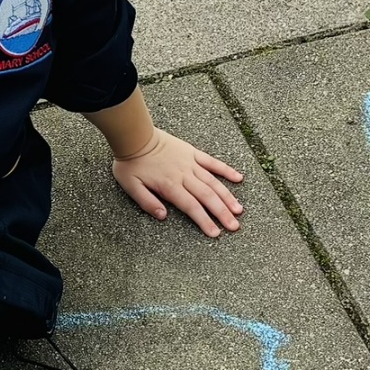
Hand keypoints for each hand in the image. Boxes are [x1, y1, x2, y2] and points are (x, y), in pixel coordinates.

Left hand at [112, 129, 243, 237]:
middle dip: (222, 213)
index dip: (204, 221)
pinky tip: (238, 178)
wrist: (135, 136)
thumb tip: (163, 216)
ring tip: (239, 209)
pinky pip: (212, 162)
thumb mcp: (131, 186)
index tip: (216, 233)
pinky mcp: (192, 153)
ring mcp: (190, 163)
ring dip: (227, 196)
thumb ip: (147, 203)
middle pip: (207, 197)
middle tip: (234, 226)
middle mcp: (184, 175)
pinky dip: (226, 170)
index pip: (192, 207)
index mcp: (170, 185)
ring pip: (213, 182)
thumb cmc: (131, 163)